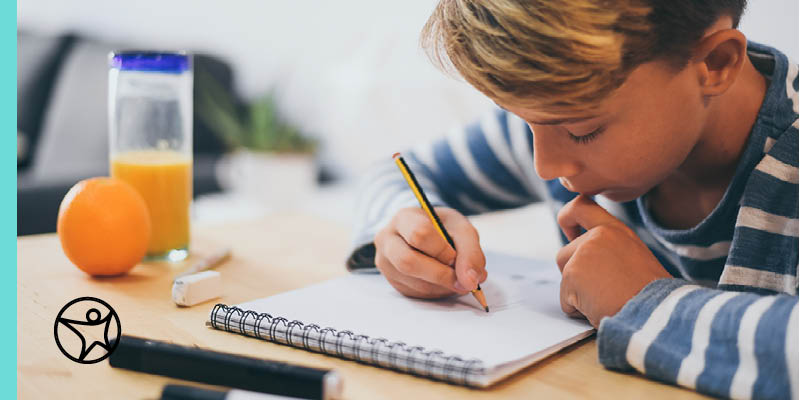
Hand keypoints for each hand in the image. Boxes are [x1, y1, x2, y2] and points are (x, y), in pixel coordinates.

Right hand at [374, 207, 486, 298]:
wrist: (425, 234)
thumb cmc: (442, 228)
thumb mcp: (460, 229)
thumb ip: (471, 252)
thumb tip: (471, 281)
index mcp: (404, 218)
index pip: (419, 234)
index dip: (442, 250)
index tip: (456, 256)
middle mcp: (388, 240)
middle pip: (408, 262)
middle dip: (441, 274)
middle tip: (463, 279)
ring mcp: (386, 264)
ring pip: (414, 283)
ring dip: (443, 286)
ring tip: (457, 278)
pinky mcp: (393, 282)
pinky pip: (416, 294)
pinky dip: (438, 292)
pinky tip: (445, 282)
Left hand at [556, 195, 671, 326]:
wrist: (655, 314)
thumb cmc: (649, 296)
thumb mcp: (634, 259)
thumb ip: (609, 251)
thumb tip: (587, 263)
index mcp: (615, 230)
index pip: (581, 207)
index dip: (567, 216)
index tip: (568, 230)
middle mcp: (597, 237)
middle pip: (564, 254)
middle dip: (574, 276)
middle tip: (602, 290)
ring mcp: (582, 255)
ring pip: (564, 278)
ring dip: (578, 295)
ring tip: (606, 300)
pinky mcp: (572, 275)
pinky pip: (565, 300)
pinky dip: (579, 311)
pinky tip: (600, 310)